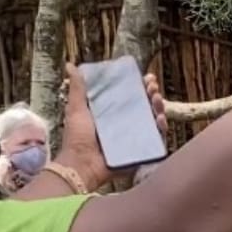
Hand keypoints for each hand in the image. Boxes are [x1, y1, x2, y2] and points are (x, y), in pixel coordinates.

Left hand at [54, 65, 166, 189]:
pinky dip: (160, 129)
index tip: (146, 78)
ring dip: (158, 108)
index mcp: (111, 112)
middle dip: (152, 94)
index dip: (140, 85)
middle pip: (145, 105)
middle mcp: (124, 123)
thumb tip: (70, 65)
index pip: (130, 95)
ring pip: (152, 120)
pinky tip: (160, 120)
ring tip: (157, 100)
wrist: (82, 166)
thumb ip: (78, 89)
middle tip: (152, 87)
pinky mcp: (139, 151)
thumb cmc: (77, 139)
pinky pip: (155, 139)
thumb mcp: (76, 109)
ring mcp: (133, 137)